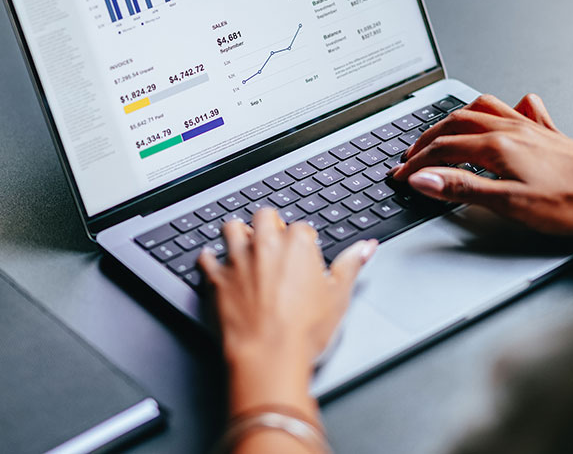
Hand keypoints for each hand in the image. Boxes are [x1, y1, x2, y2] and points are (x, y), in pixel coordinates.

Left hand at [199, 209, 376, 418]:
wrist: (270, 355)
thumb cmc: (305, 330)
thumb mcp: (339, 296)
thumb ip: (351, 264)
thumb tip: (366, 247)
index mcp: (297, 243)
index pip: (301, 228)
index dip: (304, 242)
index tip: (305, 257)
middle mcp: (265, 244)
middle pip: (264, 217)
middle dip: (270, 226)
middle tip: (276, 246)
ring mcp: (238, 259)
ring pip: (232, 227)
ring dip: (238, 234)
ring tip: (246, 246)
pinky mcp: (217, 278)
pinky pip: (206, 258)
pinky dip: (210, 259)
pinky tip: (215, 263)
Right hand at [390, 93, 572, 235]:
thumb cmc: (572, 201)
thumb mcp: (509, 203)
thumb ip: (462, 188)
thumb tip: (423, 179)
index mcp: (496, 146)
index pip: (442, 150)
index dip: (416, 164)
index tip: (400, 176)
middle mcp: (510, 130)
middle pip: (455, 124)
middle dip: (427, 138)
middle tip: (410, 154)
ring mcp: (530, 128)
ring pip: (482, 110)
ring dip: (456, 117)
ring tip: (442, 128)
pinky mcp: (548, 134)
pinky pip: (520, 109)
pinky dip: (504, 107)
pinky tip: (508, 111)